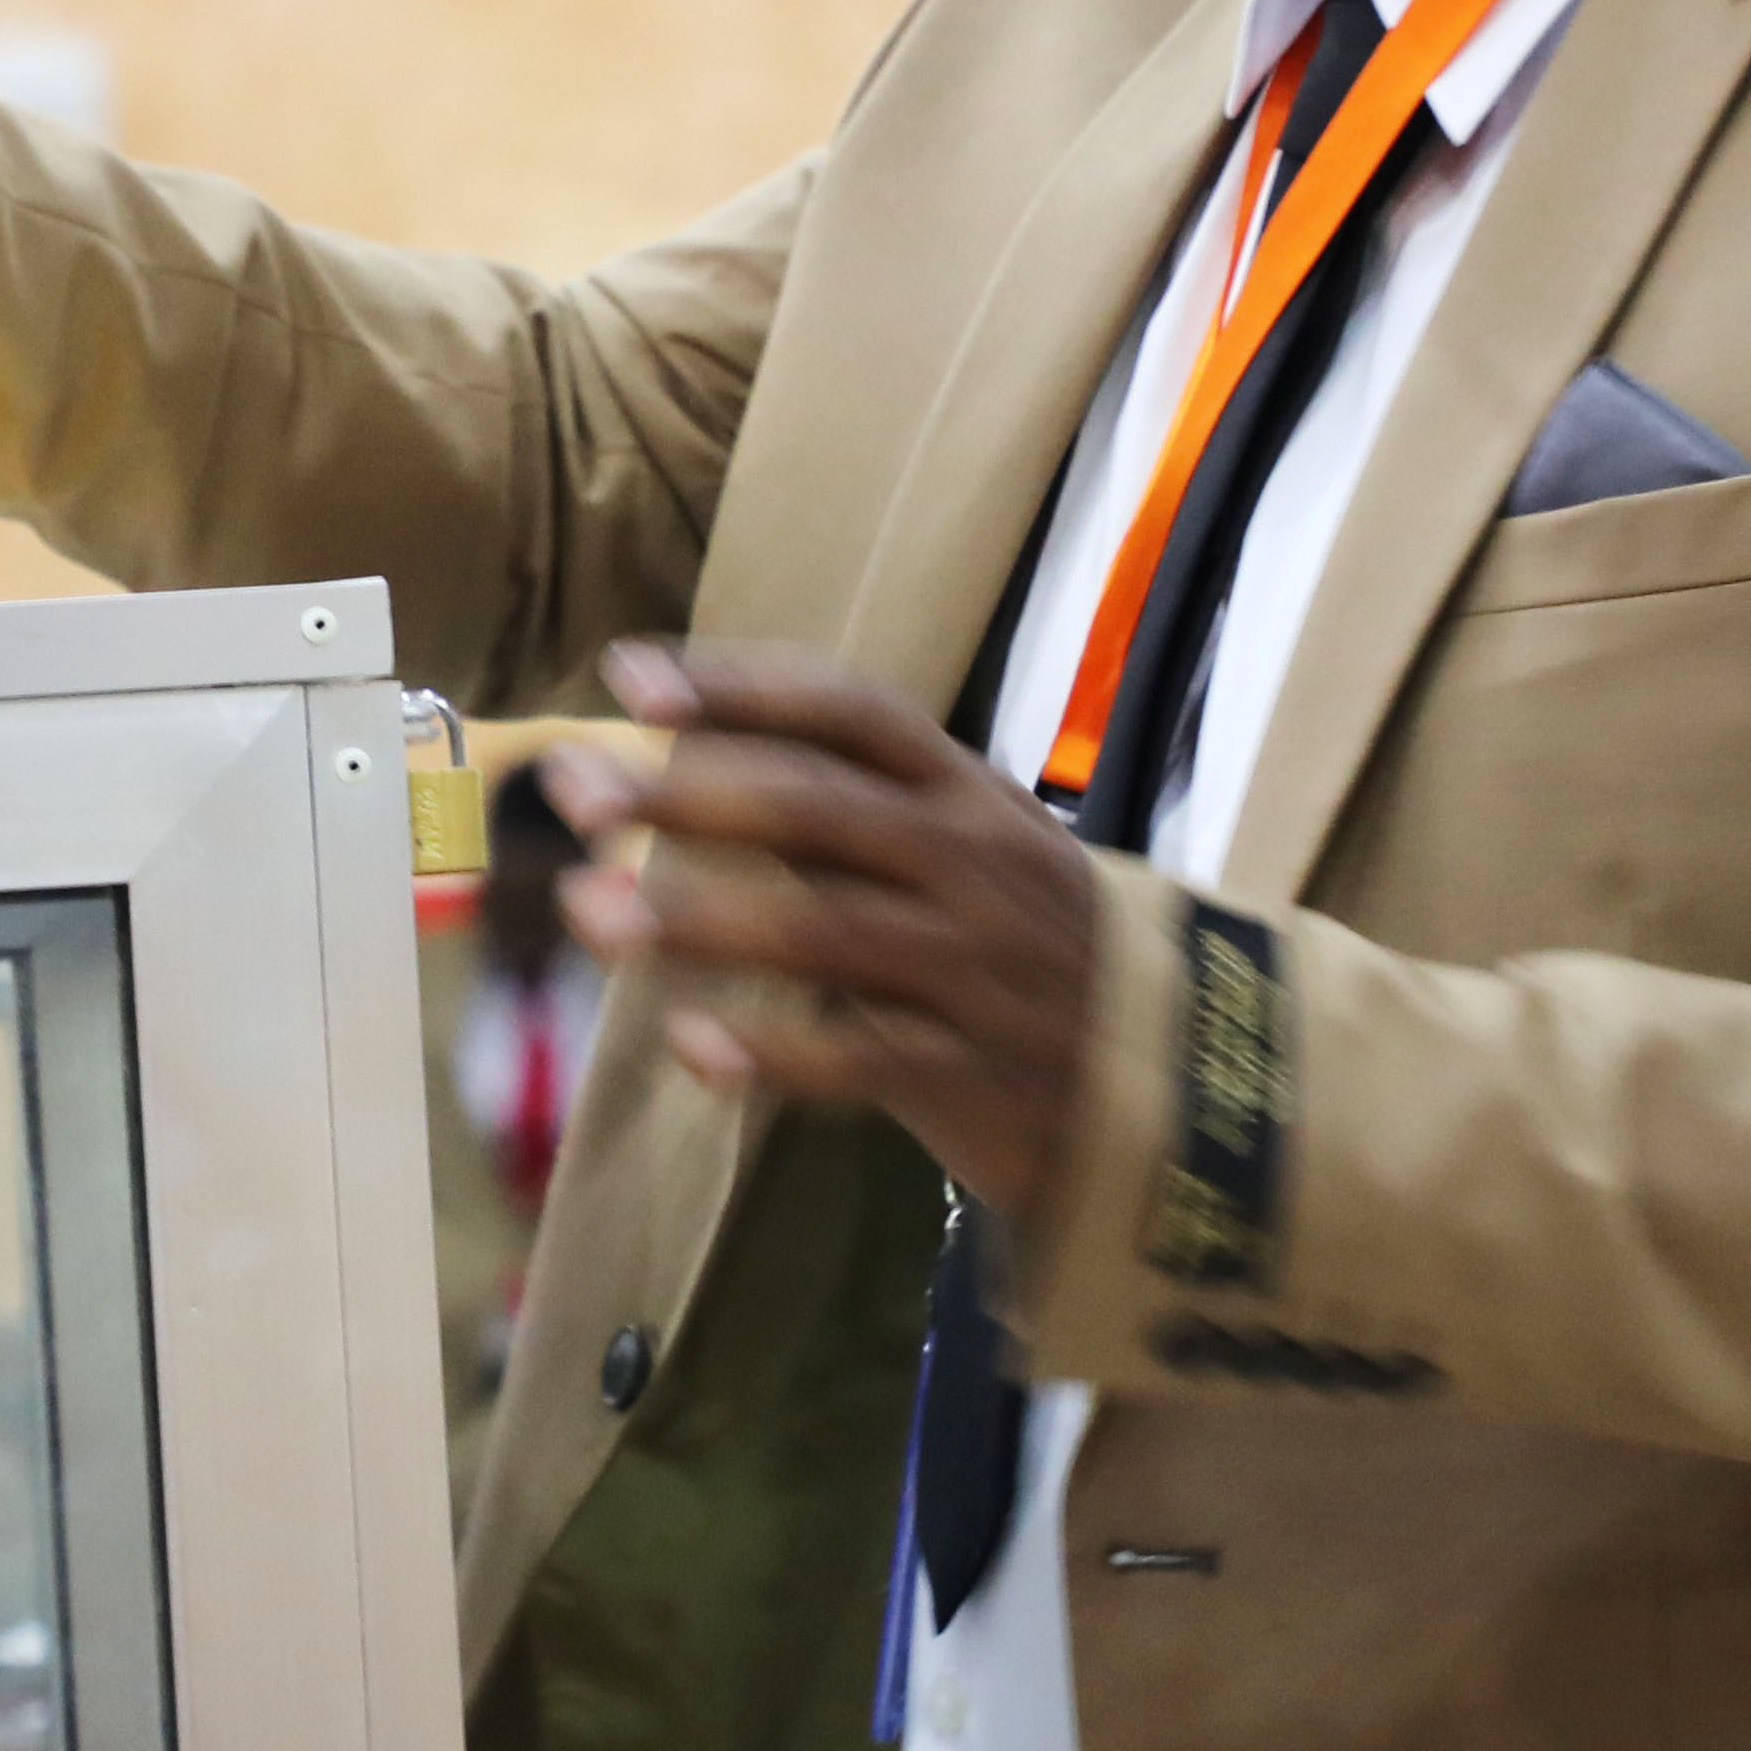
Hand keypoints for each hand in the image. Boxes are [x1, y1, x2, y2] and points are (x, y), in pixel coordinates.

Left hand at [541, 640, 1099, 1218]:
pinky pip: (859, 1058)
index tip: (630, 678)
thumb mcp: (968, 849)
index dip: (740, 687)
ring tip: (586, 910)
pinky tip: (688, 1046)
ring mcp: (975, 968)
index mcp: (966, 792)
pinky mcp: (974, 1072)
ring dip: (694, 919)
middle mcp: (971, 864)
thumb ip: (850, 810)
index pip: (850, 712)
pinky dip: (770, 1053)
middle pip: (816, 809)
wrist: (1175, 1070)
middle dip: (684, 794)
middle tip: (574, 792)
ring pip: (821, 929)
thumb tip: (681, 762)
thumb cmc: (1027, 941)